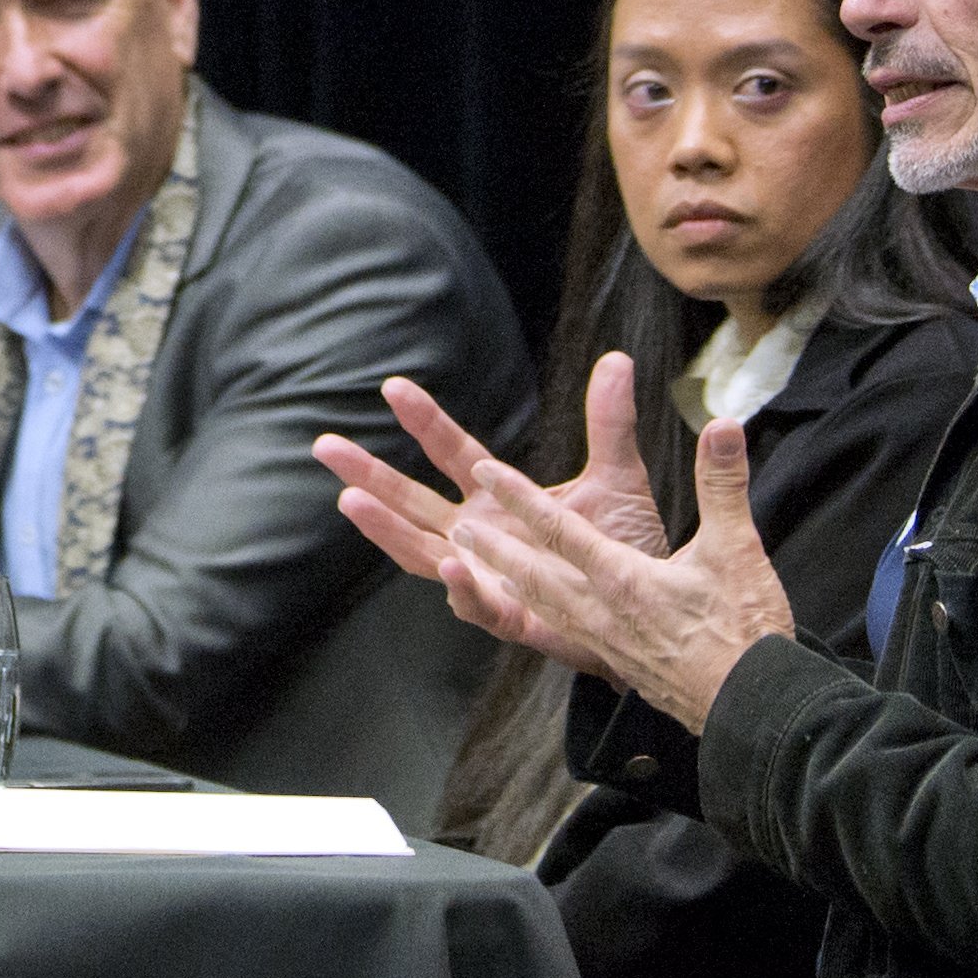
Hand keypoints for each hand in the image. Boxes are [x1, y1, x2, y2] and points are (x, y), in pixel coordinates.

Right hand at [313, 354, 669, 673]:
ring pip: (421, 552)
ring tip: (351, 502)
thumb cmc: (624, 551)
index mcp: (496, 499)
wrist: (653, 613)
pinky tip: (452, 565)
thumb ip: (609, 424)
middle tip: (324, 445)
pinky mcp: (512, 617)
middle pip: (411, 503)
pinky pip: (477, 605)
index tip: (394, 386)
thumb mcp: (618, 479)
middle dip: (367, 474)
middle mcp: (478, 536)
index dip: (424, 421)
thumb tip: (616, 360)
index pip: (451, 453)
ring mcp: (487, 577)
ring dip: (386, 528)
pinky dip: (463, 587)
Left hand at [444, 417, 795, 732]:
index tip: (488, 475)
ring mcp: (605, 642)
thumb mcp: (737, 547)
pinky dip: (541, 613)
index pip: (558, 530)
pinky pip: (564, 632)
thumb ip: (722, 483)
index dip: (520, 497)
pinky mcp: (620, 664)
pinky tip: (542, 609)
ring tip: (478, 566)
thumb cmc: (745, 630)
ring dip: (508, 579)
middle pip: (533, 571)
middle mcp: (600, 611)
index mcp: (621, 578)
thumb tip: (723, 426)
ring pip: (543, 604)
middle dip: (492, 547)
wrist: (753, 708)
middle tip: (457, 527)